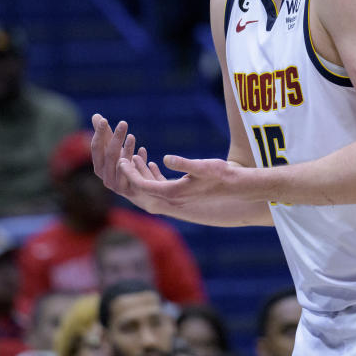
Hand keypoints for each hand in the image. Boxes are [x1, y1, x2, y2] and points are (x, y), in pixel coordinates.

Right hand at [91, 114, 137, 196]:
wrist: (140, 194)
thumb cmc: (124, 168)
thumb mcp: (114, 150)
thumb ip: (105, 135)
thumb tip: (96, 115)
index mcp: (99, 167)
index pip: (96, 148)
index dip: (99, 133)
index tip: (104, 119)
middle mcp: (106, 178)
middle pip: (110, 155)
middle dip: (116, 138)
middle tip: (123, 123)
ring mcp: (118, 186)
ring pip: (122, 165)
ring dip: (127, 150)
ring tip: (132, 136)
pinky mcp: (132, 191)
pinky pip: (135, 175)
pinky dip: (140, 162)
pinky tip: (142, 150)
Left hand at [120, 154, 247, 206]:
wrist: (236, 187)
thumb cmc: (221, 175)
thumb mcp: (202, 167)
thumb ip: (183, 164)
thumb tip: (166, 159)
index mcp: (172, 194)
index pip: (142, 186)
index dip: (130, 173)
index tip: (121, 159)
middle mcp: (170, 199)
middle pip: (141, 189)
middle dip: (129, 175)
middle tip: (119, 158)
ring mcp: (175, 197)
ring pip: (149, 187)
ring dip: (140, 173)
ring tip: (132, 156)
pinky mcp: (180, 192)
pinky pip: (160, 186)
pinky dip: (152, 175)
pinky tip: (150, 161)